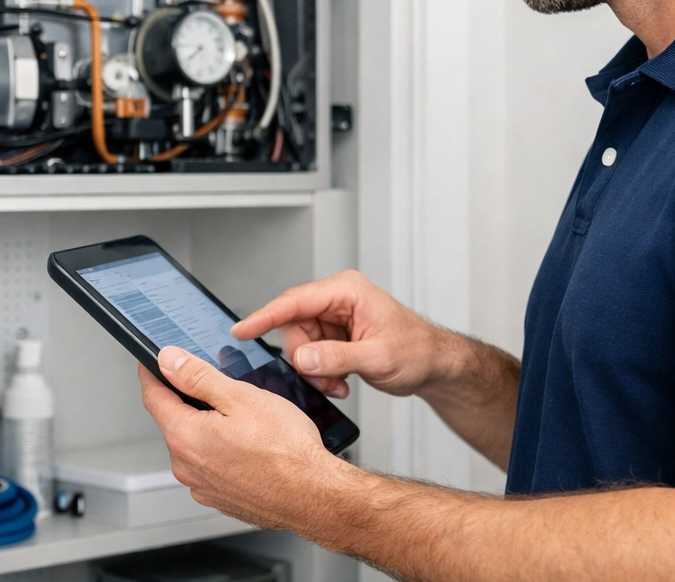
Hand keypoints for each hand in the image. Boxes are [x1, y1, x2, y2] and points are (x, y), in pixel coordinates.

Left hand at [139, 347, 341, 529]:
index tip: (152, 360)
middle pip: (174, 420)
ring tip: (242, 414)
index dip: (152, 373)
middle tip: (215, 381)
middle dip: (187, 398)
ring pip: (194, 443)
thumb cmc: (285, 449)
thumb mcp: (241, 396)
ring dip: (206, 424)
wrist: (311, 494)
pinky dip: (219, 448)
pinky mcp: (220, 497)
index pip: (153, 397)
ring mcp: (202, 486)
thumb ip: (198, 377)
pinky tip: (248, 442)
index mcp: (185, 437)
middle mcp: (186, 466)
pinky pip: (209, 464)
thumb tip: (169, 360)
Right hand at [231, 269, 448, 398]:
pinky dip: (320, 372)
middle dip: (303, 357)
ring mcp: (335, 317)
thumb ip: (337, 357)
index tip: (240, 330)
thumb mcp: (377, 357)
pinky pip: (311, 353)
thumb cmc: (417, 351)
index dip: (264, 316)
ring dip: (313, 369)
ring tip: (338, 383)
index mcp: (346, 290)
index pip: (295, 301)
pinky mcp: (335, 334)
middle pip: (293, 325)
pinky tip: (340, 382)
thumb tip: (303, 357)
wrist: (433, 364)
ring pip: (300, 343)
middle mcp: (337, 299)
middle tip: (323, 379)